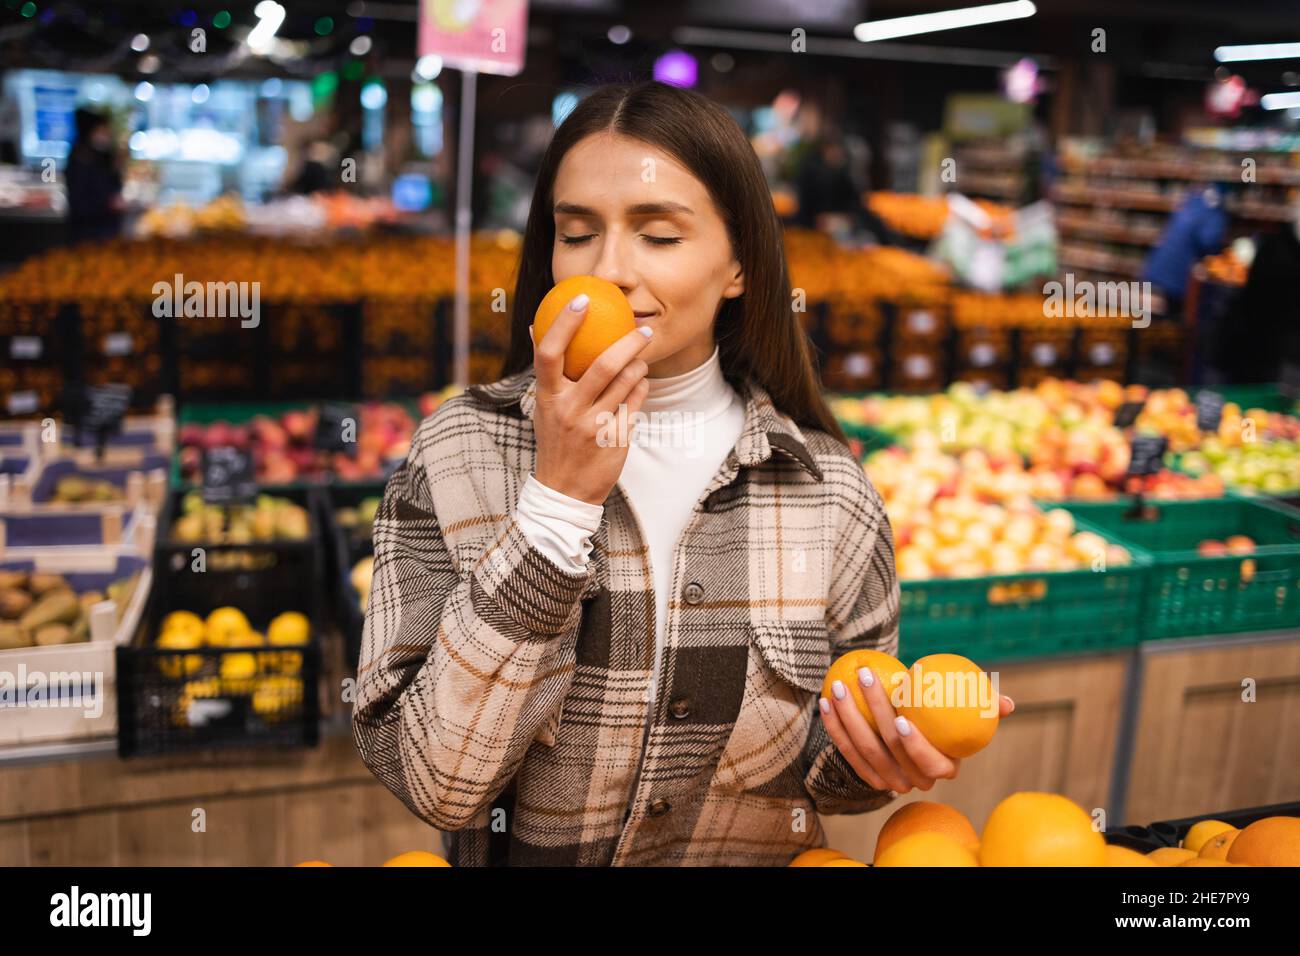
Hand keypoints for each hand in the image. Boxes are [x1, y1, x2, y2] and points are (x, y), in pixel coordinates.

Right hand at [531, 293, 653, 505]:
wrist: (564, 492)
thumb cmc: (555, 440)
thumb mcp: (543, 407)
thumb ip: (546, 371)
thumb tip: (533, 326)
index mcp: (547, 397)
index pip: (549, 352)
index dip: (564, 323)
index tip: (581, 299)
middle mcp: (568, 410)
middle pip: (602, 367)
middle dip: (628, 342)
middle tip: (644, 328)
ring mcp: (592, 426)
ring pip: (626, 383)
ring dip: (639, 366)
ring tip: (641, 359)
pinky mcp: (614, 439)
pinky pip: (636, 402)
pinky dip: (642, 386)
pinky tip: (642, 381)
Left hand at [819, 667, 1014, 793]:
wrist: (912, 725)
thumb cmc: (941, 712)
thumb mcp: (963, 708)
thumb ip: (982, 705)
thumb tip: (1006, 703)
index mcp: (943, 768)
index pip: (928, 761)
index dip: (915, 746)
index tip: (902, 717)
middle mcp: (914, 781)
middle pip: (889, 750)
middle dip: (874, 713)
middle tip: (865, 677)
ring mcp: (886, 781)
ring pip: (863, 751)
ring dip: (847, 717)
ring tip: (841, 686)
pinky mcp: (863, 773)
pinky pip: (845, 751)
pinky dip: (834, 727)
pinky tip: (825, 702)